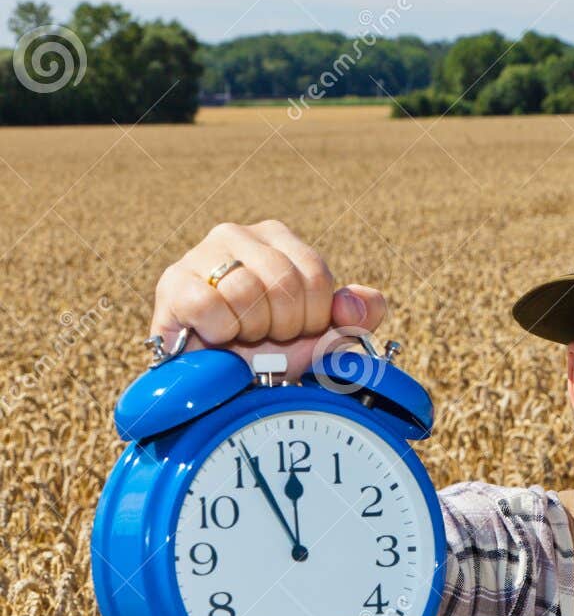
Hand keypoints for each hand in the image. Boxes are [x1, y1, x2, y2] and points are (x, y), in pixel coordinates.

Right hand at [150, 220, 386, 382]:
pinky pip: (208, 304)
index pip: (315, 273)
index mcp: (278, 238)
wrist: (223, 380)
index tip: (298, 329)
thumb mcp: (327, 335)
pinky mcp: (173, 283)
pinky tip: (217, 335)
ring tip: (242, 334)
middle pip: (284, 282)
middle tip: (268, 335)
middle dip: (284, 325)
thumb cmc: (275, 349)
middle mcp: (238, 235)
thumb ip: (358, 315)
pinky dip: (220, 330)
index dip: (314, 316)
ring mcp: (201, 254)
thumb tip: (351, 304)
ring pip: (245, 291)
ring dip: (251, 329)